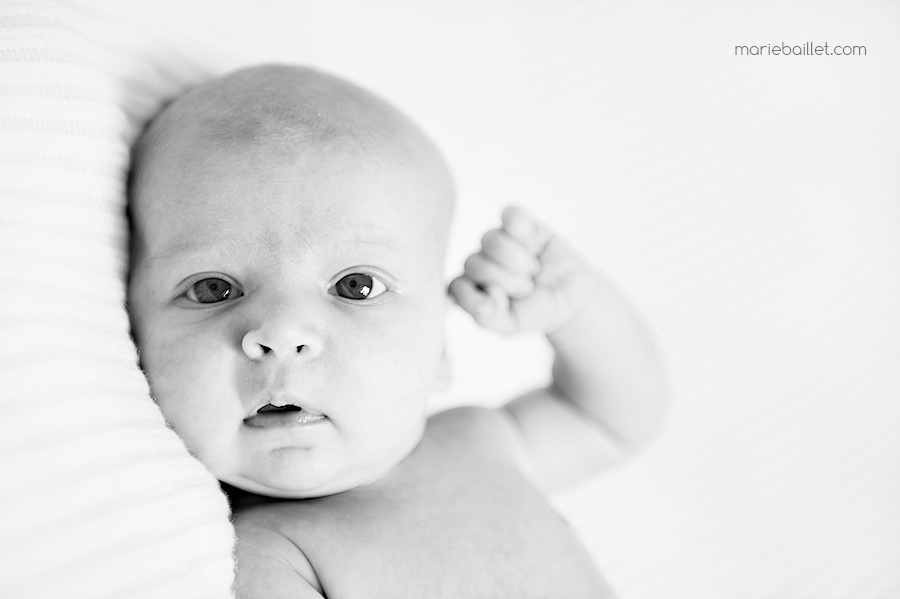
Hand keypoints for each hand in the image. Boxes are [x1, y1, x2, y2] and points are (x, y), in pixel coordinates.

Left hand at [449, 206, 600, 334]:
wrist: (570, 299)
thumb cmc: (534, 311)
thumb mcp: (508, 324)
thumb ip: (485, 315)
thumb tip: (482, 294)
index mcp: (470, 286)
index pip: (456, 286)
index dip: (479, 296)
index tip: (503, 304)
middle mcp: (479, 260)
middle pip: (474, 263)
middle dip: (506, 281)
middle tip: (526, 288)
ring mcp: (498, 240)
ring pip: (490, 240)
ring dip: (517, 260)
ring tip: (532, 270)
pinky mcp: (519, 223)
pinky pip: (510, 214)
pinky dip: (523, 231)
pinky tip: (534, 244)